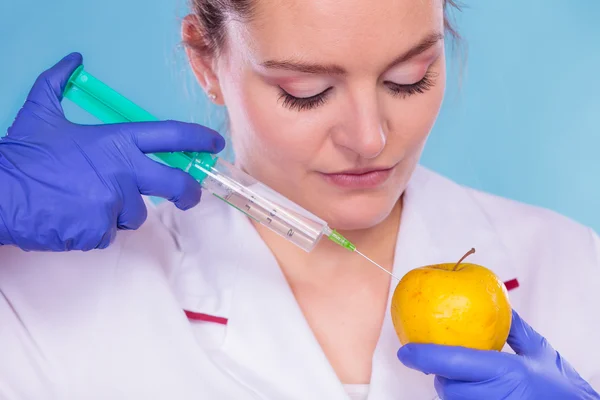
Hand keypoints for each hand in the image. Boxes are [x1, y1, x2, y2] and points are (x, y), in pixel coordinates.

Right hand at [0, 52, 224, 250]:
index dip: (198, 139)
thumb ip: (59, 83)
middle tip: (189, 196)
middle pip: (176, 184)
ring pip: (135, 214)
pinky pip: (109, 233)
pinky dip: (95, 228)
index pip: (171, 137)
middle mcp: (122, 171)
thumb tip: (72, 60)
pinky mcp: (100, 230)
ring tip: (85, 201)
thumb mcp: (41, 112)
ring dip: (118, 211)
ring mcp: (113, 203)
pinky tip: (73, 217)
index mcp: (116, 141)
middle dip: (188, 192)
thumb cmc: (21, 155)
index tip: (213, 143)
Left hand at [397, 310, 599, 398]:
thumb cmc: (562, 386)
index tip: (405, 351)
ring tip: (462, 380)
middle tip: (440, 364)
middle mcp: (497, 396)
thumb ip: (512, 328)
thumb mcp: (538, 351)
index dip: (424, 356)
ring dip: (451, 390)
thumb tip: (493, 304)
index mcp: (506, 372)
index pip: (454, 363)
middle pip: (448, 389)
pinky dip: (463, 399)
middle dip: (440, 377)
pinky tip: (473, 391)